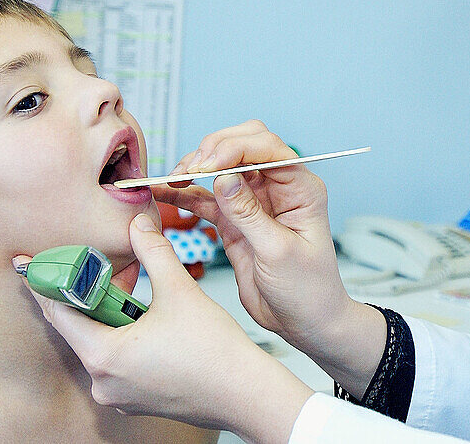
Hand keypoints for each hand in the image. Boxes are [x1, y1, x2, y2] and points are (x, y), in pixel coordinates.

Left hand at [15, 214, 311, 441]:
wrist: (246, 393)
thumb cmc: (215, 351)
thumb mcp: (179, 290)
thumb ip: (152, 251)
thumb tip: (139, 222)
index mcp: (103, 355)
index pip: (58, 312)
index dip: (48, 280)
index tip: (33, 261)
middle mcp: (102, 381)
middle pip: (78, 326)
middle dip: (87, 291)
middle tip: (93, 261)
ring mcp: (117, 393)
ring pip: (99, 341)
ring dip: (109, 311)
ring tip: (133, 284)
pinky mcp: (134, 397)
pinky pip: (115, 358)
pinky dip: (122, 333)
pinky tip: (146, 315)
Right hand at [153, 121, 385, 392]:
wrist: (304, 322)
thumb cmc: (307, 290)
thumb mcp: (278, 253)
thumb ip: (248, 214)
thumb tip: (223, 177)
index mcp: (300, 188)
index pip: (267, 148)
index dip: (235, 149)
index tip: (207, 166)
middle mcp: (277, 187)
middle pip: (241, 146)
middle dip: (212, 151)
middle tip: (188, 172)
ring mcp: (253, 201)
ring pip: (219, 168)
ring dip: (193, 169)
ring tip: (171, 180)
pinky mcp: (233, 219)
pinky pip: (205, 197)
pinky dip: (184, 193)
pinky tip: (162, 191)